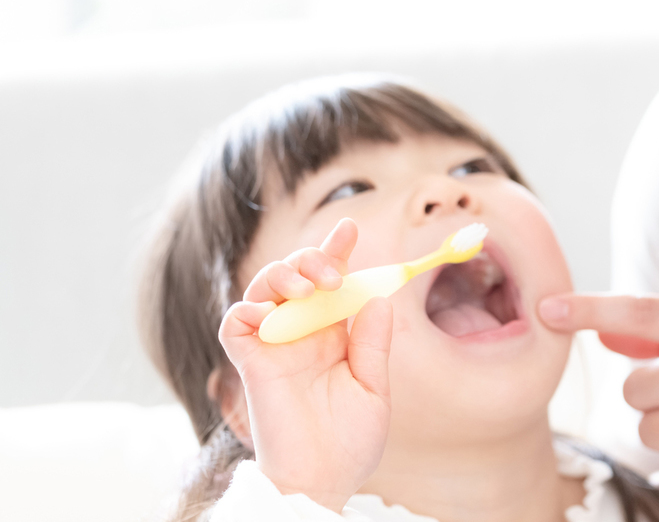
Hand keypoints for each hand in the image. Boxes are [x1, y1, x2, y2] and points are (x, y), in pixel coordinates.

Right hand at [219, 218, 392, 512]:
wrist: (324, 478)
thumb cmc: (350, 441)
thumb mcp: (374, 387)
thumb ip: (372, 344)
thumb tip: (375, 299)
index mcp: (333, 333)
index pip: (331, 282)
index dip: (335, 252)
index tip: (348, 228)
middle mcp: (301, 332)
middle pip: (295, 275)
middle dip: (311, 259)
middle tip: (331, 273)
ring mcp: (274, 345)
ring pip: (263, 288)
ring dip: (283, 275)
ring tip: (308, 288)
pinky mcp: (250, 362)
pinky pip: (235, 323)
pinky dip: (249, 308)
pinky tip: (272, 312)